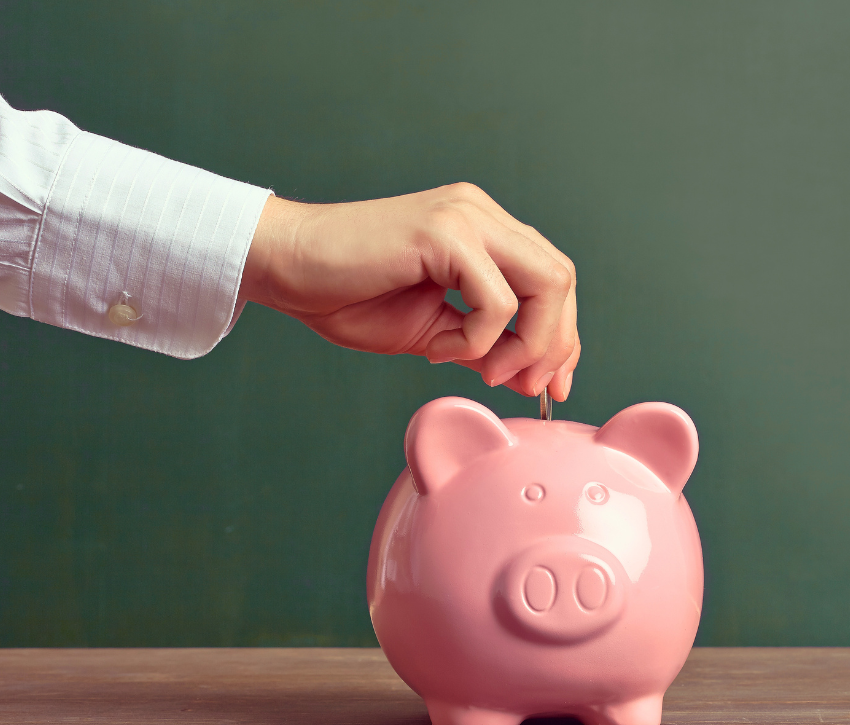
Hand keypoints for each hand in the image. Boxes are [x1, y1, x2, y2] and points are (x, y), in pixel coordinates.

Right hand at [240, 184, 579, 399]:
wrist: (285, 269)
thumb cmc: (348, 297)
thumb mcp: (435, 332)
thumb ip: (486, 347)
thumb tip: (532, 378)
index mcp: (484, 230)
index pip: (553, 279)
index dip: (563, 335)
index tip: (553, 384)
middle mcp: (482, 214)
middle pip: (561, 278)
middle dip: (555, 343)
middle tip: (523, 384)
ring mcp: (466, 217)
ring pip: (545, 283)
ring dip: (526, 343)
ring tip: (484, 371)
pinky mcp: (444, 233)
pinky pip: (495, 300)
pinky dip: (477, 340)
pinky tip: (437, 350)